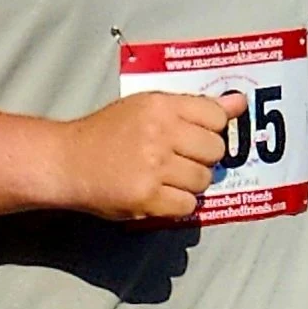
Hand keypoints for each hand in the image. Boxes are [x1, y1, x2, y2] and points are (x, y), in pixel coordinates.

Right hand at [58, 89, 244, 222]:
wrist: (67, 162)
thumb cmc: (107, 133)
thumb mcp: (147, 107)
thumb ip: (195, 107)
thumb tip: (240, 103)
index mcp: (161, 106)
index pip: (216, 116)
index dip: (211, 129)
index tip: (195, 136)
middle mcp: (160, 134)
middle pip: (215, 150)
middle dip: (202, 158)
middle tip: (178, 159)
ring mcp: (153, 167)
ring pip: (203, 180)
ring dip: (189, 183)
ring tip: (165, 177)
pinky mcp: (147, 197)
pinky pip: (187, 206)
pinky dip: (177, 204)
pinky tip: (159, 194)